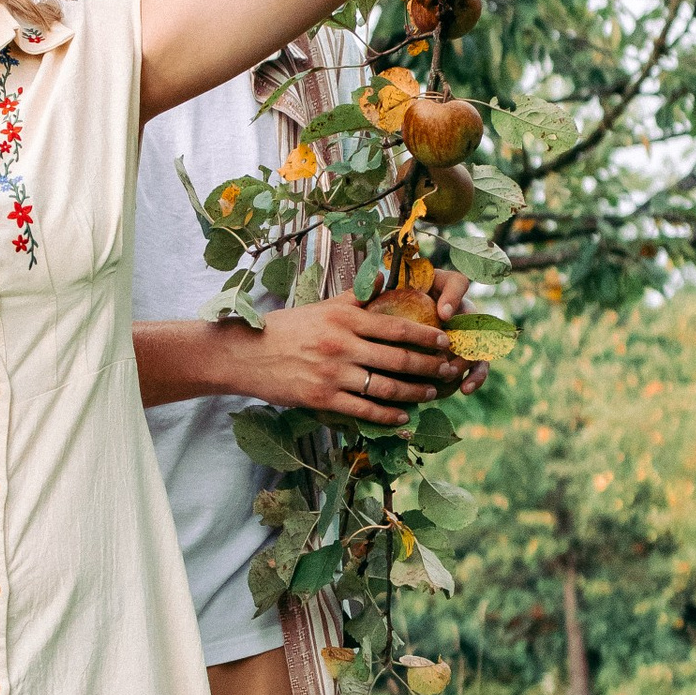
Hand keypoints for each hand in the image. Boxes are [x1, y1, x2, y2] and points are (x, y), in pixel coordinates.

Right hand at [223, 285, 484, 423]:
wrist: (244, 354)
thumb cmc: (284, 328)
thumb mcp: (320, 306)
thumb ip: (354, 298)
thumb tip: (383, 279)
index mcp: (344, 319)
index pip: (397, 326)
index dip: (427, 335)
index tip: (446, 340)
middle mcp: (342, 345)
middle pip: (398, 358)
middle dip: (430, 366)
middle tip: (451, 369)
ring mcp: (332, 373)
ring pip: (386, 386)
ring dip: (415, 392)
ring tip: (433, 393)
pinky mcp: (321, 398)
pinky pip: (363, 409)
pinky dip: (387, 415)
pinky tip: (403, 416)